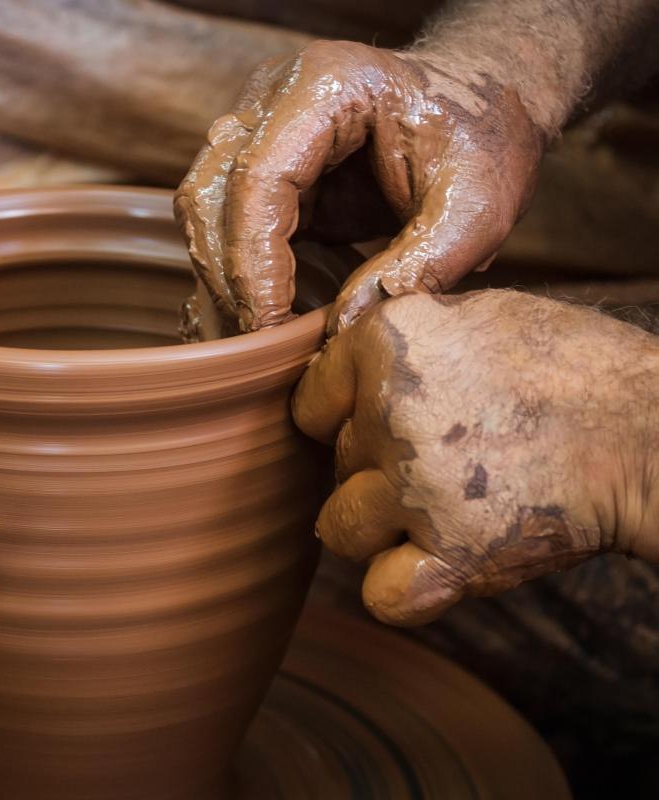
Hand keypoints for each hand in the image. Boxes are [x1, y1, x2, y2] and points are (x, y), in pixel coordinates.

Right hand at [174, 41, 543, 333]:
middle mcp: (275, 98)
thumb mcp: (476, 206)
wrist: (481, 104)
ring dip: (222, 277)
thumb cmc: (483, 139)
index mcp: (326, 86)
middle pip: (212, 192)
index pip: (259, 178)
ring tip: (253, 336)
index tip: (269, 326)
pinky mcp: (266, 165)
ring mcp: (262, 128)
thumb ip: (418, 265)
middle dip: (228, 277)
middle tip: (256, 343)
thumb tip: (342, 328)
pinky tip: (256, 314)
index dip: (254, 262)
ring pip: (204, 208)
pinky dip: (236, 271)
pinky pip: (227, 221)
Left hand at [292, 290, 658, 625]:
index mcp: (388, 342)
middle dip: (373, 467)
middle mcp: (389, 413)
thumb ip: (400, 337)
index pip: (310, 401)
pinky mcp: (455, 556)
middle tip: (442, 458)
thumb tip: (345, 356)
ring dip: (378, 527)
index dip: (340, 416)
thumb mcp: (476, 313)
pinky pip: (381, 595)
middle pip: (334, 463)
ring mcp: (416, 488)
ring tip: (436, 508)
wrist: (649, 430)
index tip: (377, 423)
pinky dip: (401, 588)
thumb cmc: (570, 366)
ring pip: (340, 527)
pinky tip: (434, 563)